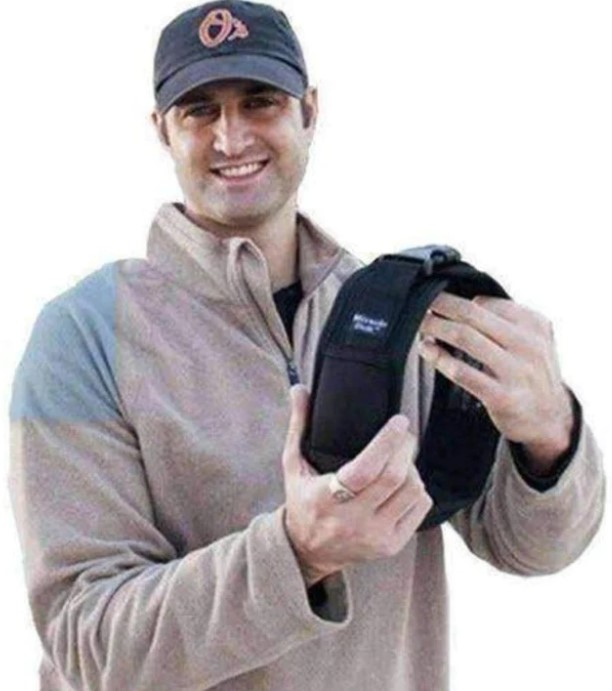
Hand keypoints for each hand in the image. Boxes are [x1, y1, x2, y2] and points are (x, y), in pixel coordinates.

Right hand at [281, 385, 432, 586]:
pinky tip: (404, 482)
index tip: (399, 421)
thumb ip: (299, 426)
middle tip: (404, 434)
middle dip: (406, 449)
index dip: (387, 441)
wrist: (307, 551)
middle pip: (396, 477)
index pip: (366, 468)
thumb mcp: (293, 465)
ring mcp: (375, 536)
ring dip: (412, 469)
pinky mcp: (390, 546)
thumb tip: (299, 389)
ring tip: (402, 458)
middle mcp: (354, 520)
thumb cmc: (302, 500)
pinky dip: (417, 490)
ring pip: (413, 492)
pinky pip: (419, 509)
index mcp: (327, 498)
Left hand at [417, 291, 573, 469]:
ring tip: (419, 323)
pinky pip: (463, 372)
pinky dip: (439, 358)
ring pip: (465, 338)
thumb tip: (463, 302)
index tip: (437, 300)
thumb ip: (506, 322)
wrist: (550, 420)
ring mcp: (516, 371)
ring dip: (435, 327)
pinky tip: (426, 350)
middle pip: (473, 314)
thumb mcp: (532, 341)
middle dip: (441, 305)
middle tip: (419, 301)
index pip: (488, 302)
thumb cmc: (530, 375)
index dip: (458, 299)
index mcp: (534, 325)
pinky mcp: (502, 396)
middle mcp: (527, 344)